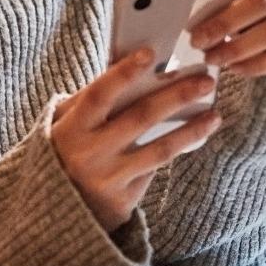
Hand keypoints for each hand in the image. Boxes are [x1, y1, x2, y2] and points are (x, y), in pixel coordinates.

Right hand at [51, 48, 221, 231]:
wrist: (52, 212)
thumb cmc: (64, 152)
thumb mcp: (65, 124)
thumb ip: (91, 98)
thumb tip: (128, 64)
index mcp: (71, 128)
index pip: (99, 94)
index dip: (124, 73)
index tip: (151, 53)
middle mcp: (89, 154)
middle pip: (140, 117)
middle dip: (176, 96)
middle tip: (206, 81)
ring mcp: (108, 179)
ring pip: (159, 149)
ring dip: (191, 130)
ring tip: (214, 115)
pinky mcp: (123, 200)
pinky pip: (154, 170)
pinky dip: (175, 150)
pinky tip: (195, 136)